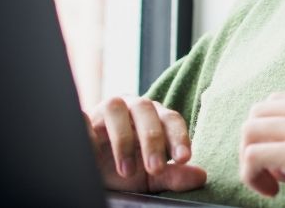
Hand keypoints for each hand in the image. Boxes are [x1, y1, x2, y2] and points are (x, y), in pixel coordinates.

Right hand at [85, 96, 206, 192]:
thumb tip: (201, 176)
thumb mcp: (150, 177)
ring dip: (124, 139)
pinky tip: (92, 148)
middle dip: (153, 140)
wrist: (90, 169)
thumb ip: (174, 175)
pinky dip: (88, 129)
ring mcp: (107, 108)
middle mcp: (132, 107)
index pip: (171, 119)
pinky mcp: (83, 117)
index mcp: (155, 117)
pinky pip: (84, 118)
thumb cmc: (125, 167)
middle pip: (147, 111)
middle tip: (155, 168)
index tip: (183, 159)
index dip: (178, 137)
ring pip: (117, 108)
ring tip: (127, 171)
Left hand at [239, 92, 284, 207]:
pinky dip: (252, 176)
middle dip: (255, 143)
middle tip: (271, 171)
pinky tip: (271, 191)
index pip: (277, 103)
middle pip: (258, 113)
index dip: (270, 132)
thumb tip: (281, 157)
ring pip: (250, 131)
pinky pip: (253, 156)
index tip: (280, 159)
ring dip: (250, 160)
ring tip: (271, 183)